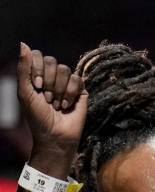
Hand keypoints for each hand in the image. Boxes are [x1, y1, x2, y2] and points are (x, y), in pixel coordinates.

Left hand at [18, 42, 87, 178]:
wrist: (54, 135)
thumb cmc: (37, 117)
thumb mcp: (24, 91)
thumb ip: (23, 68)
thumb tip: (23, 43)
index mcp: (37, 74)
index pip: (38, 55)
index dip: (37, 69)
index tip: (36, 86)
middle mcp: (52, 76)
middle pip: (52, 61)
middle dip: (48, 81)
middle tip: (46, 98)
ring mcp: (67, 83)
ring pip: (65, 70)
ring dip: (59, 89)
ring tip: (56, 104)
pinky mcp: (81, 91)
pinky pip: (78, 80)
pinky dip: (70, 93)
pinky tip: (66, 105)